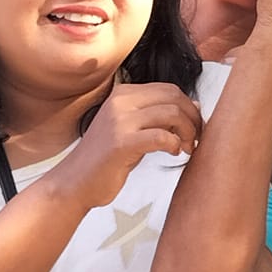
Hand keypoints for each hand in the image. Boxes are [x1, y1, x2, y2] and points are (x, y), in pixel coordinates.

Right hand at [55, 82, 201, 210]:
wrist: (75, 182)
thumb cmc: (106, 159)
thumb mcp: (129, 129)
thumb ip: (155, 116)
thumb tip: (194, 106)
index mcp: (123, 94)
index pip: (170, 89)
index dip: (189, 107)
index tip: (195, 126)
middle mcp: (121, 101)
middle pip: (174, 98)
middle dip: (193, 118)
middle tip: (196, 139)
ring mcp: (120, 121)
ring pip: (172, 114)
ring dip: (188, 133)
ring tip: (186, 148)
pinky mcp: (121, 142)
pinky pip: (162, 137)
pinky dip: (175, 145)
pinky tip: (173, 153)